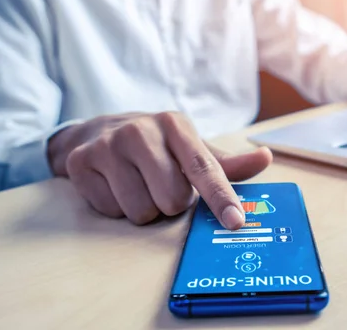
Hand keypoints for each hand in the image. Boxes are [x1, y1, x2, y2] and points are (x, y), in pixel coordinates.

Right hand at [47, 113, 272, 227]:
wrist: (98, 130)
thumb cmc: (156, 145)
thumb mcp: (189, 147)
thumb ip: (225, 162)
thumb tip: (265, 159)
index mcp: (175, 125)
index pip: (203, 168)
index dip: (221, 197)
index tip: (234, 221)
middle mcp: (141, 131)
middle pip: (172, 199)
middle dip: (172, 203)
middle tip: (162, 184)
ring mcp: (108, 145)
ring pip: (141, 211)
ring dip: (146, 208)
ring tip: (138, 184)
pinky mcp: (81, 163)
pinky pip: (111, 211)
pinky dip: (118, 207)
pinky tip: (115, 185)